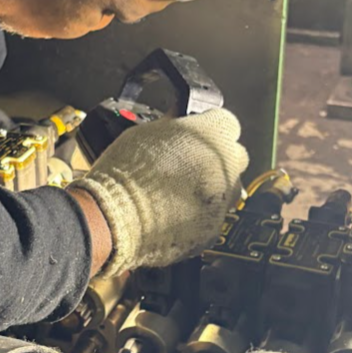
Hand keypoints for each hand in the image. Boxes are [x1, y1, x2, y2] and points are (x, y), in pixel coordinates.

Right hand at [71, 109, 248, 275]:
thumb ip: (172, 127)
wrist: (116, 218)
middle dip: (217, 159)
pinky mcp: (213, 230)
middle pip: (235, 157)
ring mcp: (223, 200)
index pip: (226, 122)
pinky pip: (211, 219)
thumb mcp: (145, 132)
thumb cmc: (126, 174)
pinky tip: (173, 214)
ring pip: (227, 190)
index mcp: (213, 134)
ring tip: (177, 192)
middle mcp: (227, 166)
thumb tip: (175, 123)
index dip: (209, 128)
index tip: (196, 135)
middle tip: (189, 164)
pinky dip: (197, 217)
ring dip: (210, 189)